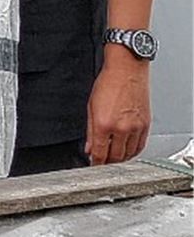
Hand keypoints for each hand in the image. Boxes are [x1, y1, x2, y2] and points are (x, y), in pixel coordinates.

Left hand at [85, 47, 150, 163]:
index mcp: (104, 124)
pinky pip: (140, 146)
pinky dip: (133, 151)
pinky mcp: (146, 125)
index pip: (100, 153)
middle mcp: (121, 128)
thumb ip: (90, 131)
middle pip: (115, 157)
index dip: (95, 163)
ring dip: (121, 159)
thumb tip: (89, 147)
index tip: (93, 166)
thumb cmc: (108, 83)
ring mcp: (136, 128)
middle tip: (102, 162)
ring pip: (129, 154)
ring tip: (113, 157)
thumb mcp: (91, 106)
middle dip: (107, 162)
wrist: (127, 70)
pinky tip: (127, 150)